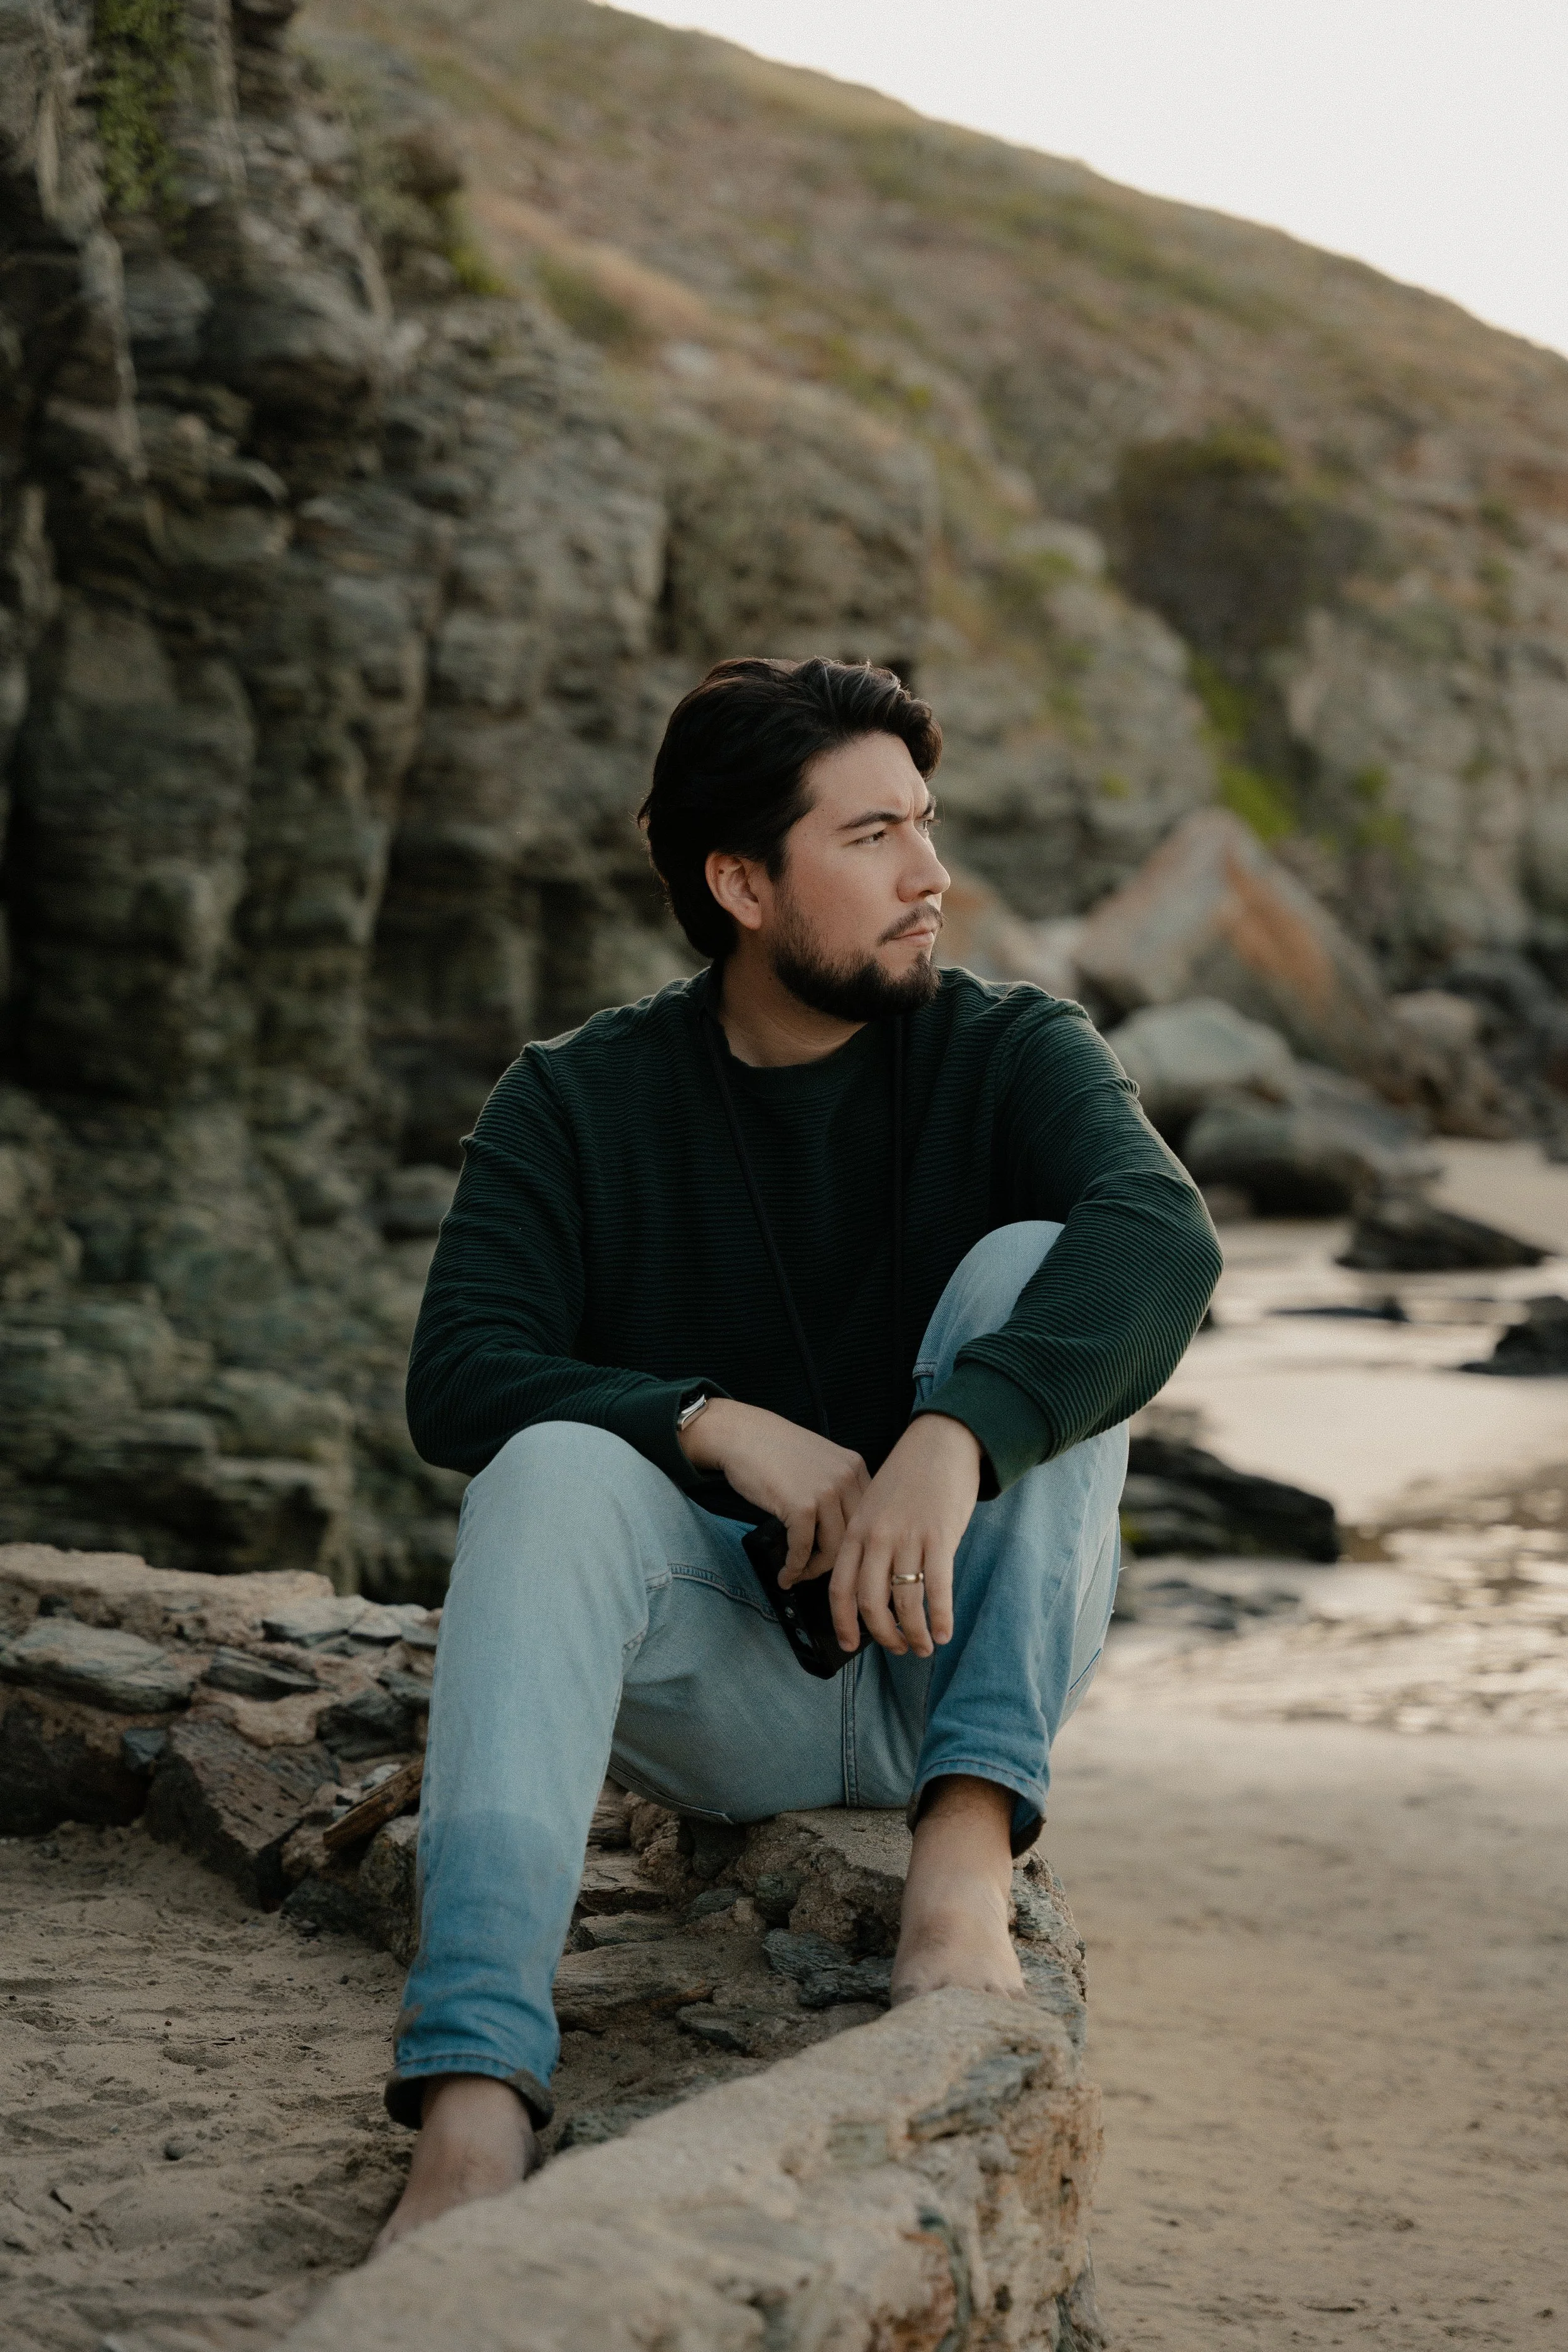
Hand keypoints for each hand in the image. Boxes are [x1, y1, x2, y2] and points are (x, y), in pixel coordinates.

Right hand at [678, 1398, 868, 1582]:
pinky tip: (785, 1573)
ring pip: (832, 1548)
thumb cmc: (773, 1449)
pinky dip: (793, 1567)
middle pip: (853, 1537)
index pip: (867, 1518)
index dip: (852, 1545)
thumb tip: (840, 1533)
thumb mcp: (819, 1461)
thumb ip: (836, 1488)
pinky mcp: (801, 1506)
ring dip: (812, 1570)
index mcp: (854, 1467)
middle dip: (832, 1562)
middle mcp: (846, 1478)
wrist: (741, 1435)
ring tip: (797, 1574)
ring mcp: (826, 1491)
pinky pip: (803, 1548)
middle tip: (813, 1572)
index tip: (837, 1559)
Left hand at [828, 1415, 981, 1658]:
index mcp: (856, 1530)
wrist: (939, 1442)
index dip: (843, 1622)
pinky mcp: (939, 1537)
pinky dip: (940, 1617)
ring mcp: (908, 1538)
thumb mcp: (874, 1506)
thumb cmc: (908, 1477)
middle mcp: (877, 1537)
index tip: (849, 1644)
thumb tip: (872, 1587)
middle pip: (870, 1602)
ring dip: (913, 1633)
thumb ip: (868, 1543)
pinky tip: (943, 1633)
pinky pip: (937, 1588)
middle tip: (895, 1649)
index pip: (840, 1588)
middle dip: (882, 1634)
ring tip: (922, 1647)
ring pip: (904, 1601)